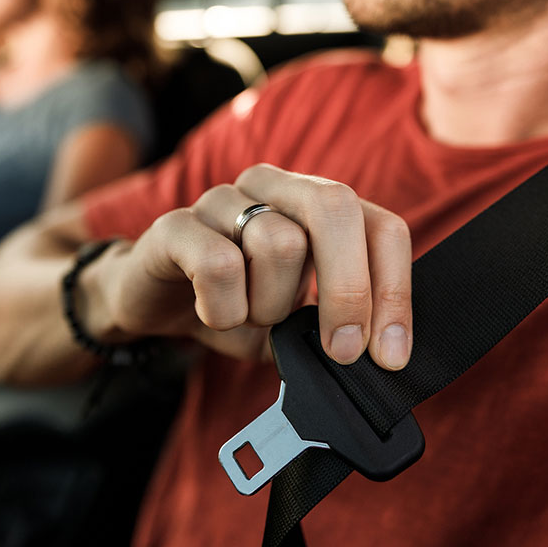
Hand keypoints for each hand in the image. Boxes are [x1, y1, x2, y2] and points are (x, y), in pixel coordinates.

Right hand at [89, 164, 412, 369]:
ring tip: (248, 316)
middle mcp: (276, 187)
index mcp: (317, 204)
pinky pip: (218, 265)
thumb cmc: (235, 305)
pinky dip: (224, 309)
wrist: (153, 302)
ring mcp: (225, 199)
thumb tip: (375, 359)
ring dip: (270, 306)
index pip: (381, 228)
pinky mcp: (177, 224)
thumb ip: (332, 331)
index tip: (390, 355)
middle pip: (335, 209)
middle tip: (343, 352)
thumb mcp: (295, 325)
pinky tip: (212, 314)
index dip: (394, 291)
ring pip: (279, 244)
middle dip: (349, 290)